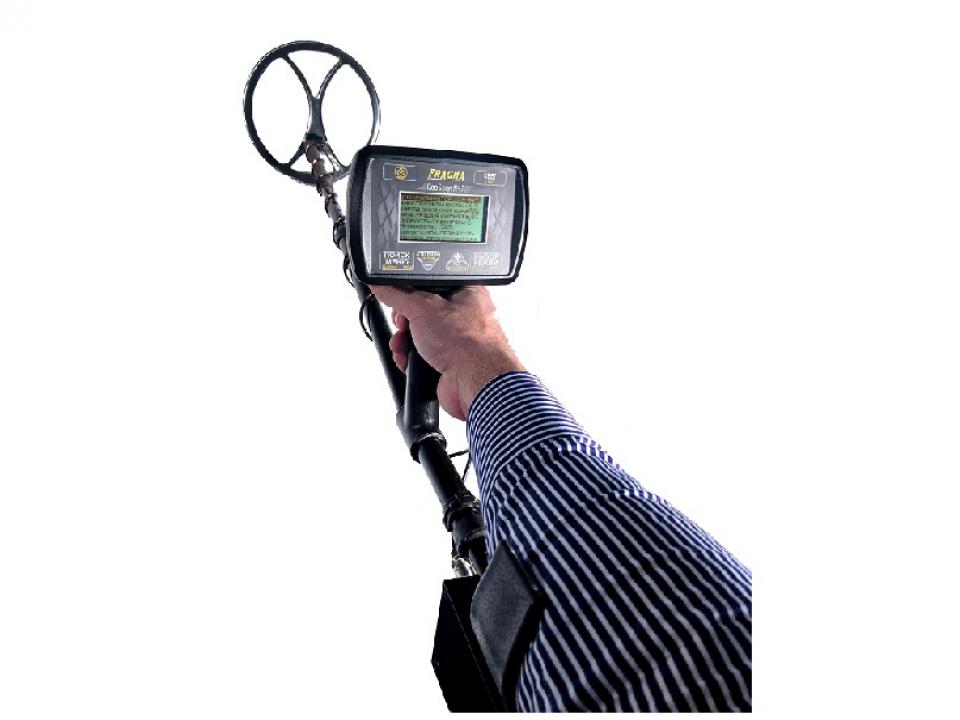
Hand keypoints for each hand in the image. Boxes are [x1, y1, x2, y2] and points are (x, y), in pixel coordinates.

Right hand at [370, 285, 524, 420]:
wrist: (474, 382)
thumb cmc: (467, 342)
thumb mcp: (423, 308)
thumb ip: (398, 294)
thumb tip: (381, 285)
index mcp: (466, 292)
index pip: (429, 285)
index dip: (410, 291)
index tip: (396, 297)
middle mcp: (464, 316)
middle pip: (421, 312)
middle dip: (405, 322)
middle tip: (404, 324)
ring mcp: (456, 341)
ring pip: (419, 336)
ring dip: (405, 342)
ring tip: (404, 346)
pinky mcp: (449, 362)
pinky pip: (422, 356)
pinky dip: (411, 359)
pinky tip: (409, 360)